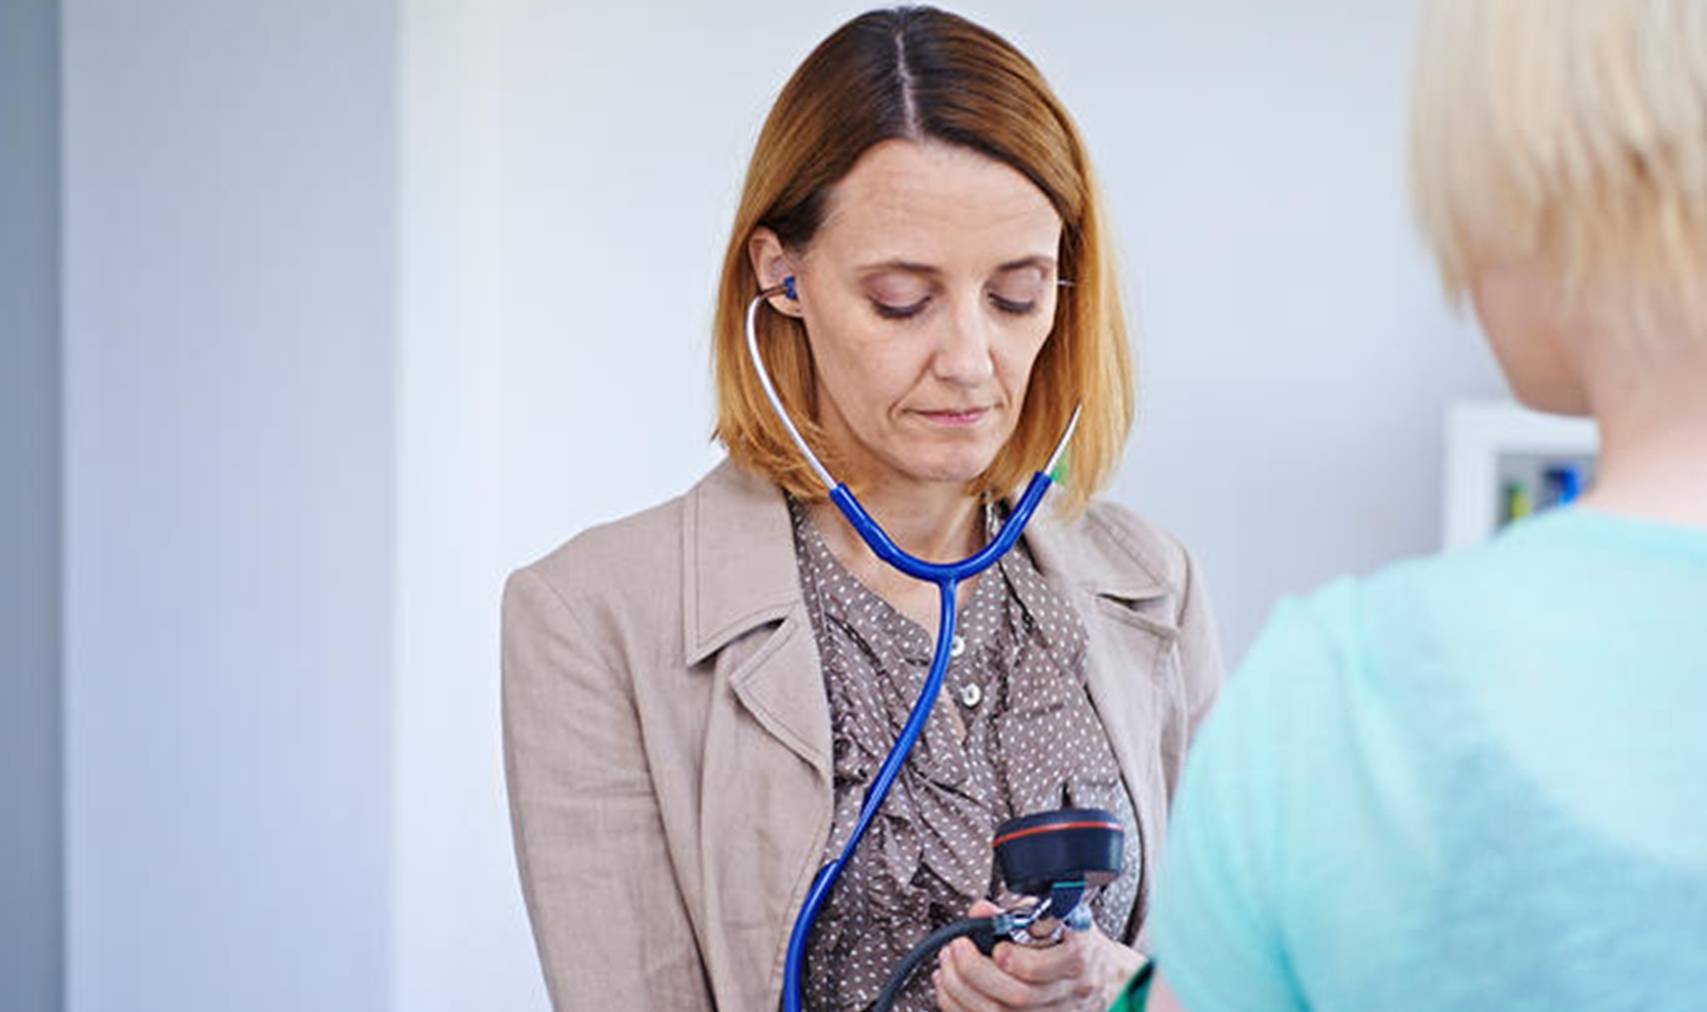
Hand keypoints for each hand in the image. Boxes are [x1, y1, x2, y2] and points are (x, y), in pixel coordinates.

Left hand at [932, 900, 1146, 1010]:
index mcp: (1074, 958)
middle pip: (1017, 997)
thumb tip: (981, 912)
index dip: (1009, 959)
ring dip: (962, 993)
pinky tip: (951, 991)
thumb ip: (1017, 913)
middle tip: (954, 950)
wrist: (1102, 976)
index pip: (1038, 968)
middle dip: (975, 973)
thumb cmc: (1075, 941)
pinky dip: (963, 1010)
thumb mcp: (1056, 915)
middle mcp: (1065, 993)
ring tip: (946, 968)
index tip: (991, 945)